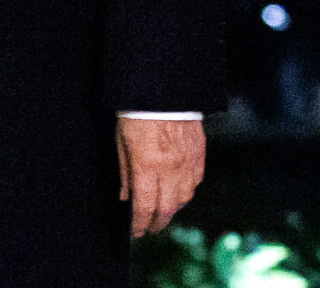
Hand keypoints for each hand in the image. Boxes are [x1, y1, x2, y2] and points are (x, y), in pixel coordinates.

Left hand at [116, 117, 203, 237]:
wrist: (162, 87)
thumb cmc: (135, 111)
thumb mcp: (120, 140)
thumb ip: (124, 172)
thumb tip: (125, 198)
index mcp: (146, 165)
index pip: (144, 206)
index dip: (139, 224)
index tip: (134, 232)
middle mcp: (170, 167)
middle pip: (167, 208)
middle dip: (156, 223)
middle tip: (148, 229)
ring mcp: (187, 160)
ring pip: (185, 197)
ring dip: (173, 209)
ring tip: (162, 212)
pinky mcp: (199, 152)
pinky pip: (196, 180)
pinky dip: (187, 191)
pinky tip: (178, 192)